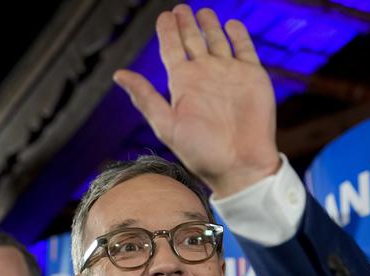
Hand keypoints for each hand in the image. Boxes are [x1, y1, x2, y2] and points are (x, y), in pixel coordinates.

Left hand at [113, 5, 279, 196]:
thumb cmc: (202, 152)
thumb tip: (118, 74)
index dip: (167, 31)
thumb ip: (145, 97)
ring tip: (203, 11)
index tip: (164, 16)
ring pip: (217, 41)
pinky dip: (238, 35)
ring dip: (210, 26)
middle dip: (186, 24)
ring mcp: (228, 74)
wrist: (240, 165)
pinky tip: (231, 24)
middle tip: (180, 8)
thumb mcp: (167, 125)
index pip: (171, 48)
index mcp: (183, 83)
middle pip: (193, 41)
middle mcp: (205, 75)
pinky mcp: (252, 76)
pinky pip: (244, 49)